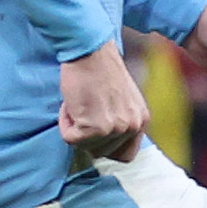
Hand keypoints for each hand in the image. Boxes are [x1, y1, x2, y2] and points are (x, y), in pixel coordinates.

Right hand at [57, 43, 151, 159]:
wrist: (89, 52)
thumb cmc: (100, 70)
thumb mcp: (124, 100)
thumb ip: (121, 121)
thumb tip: (107, 144)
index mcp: (142, 121)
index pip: (125, 156)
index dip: (105, 146)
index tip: (95, 132)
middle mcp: (132, 126)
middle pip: (102, 153)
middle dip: (87, 135)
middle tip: (85, 108)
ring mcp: (114, 128)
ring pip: (84, 146)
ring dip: (75, 126)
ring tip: (80, 102)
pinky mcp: (94, 127)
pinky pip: (70, 138)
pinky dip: (64, 123)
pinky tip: (71, 103)